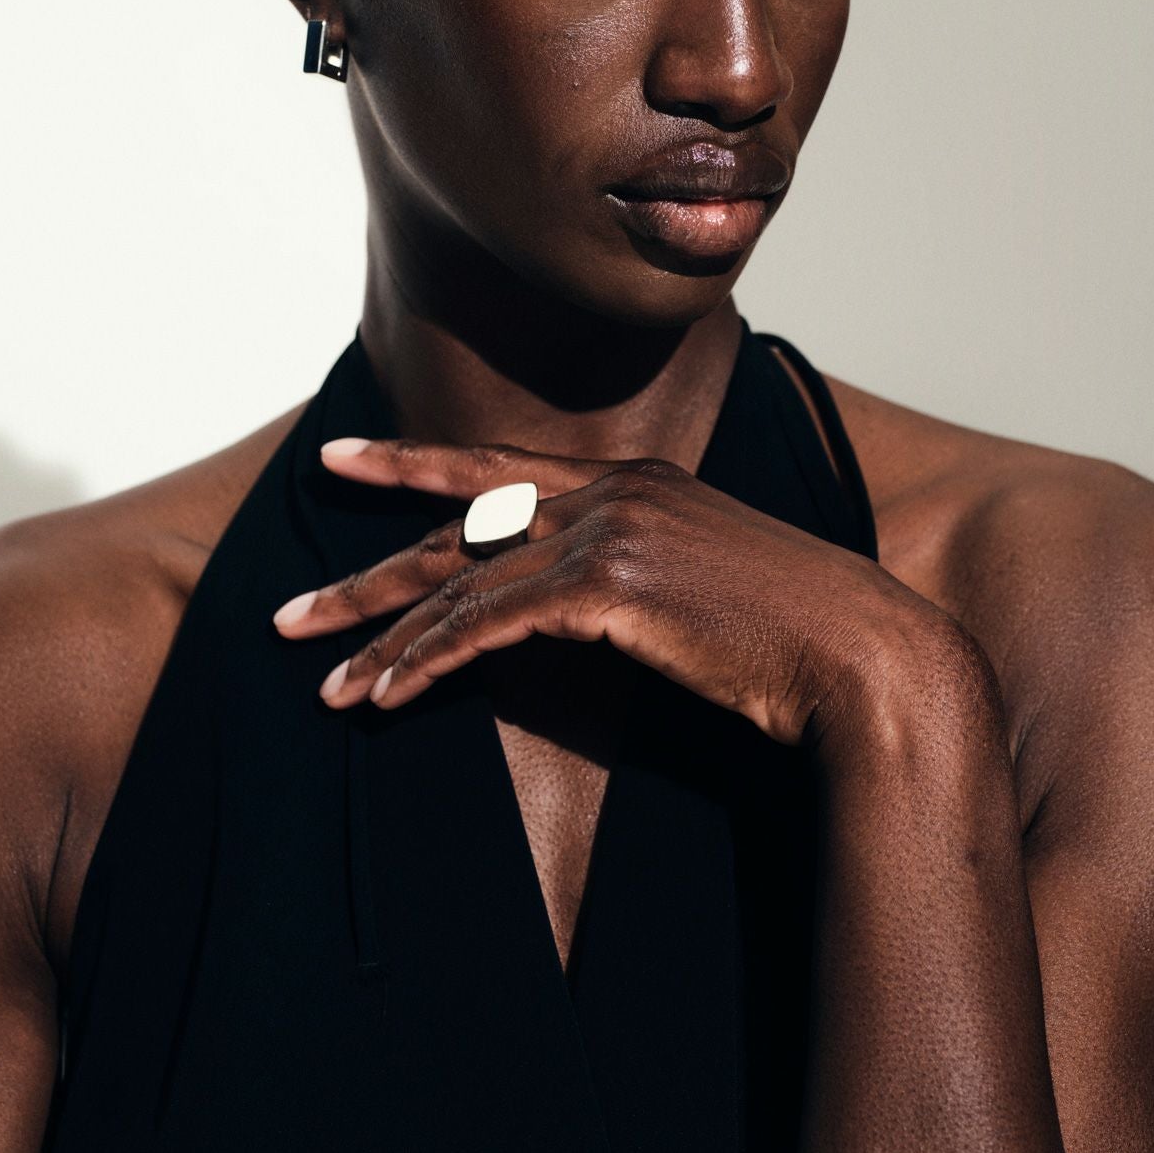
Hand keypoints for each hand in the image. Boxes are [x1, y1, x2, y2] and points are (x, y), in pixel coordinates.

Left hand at [273, 435, 949, 748]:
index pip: (497, 464)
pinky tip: (384, 695)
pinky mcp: (607, 586)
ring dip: (383, 639)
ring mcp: (609, 530)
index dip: (412, 462)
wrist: (863, 655)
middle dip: (367, 570)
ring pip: (460, 582)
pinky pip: (487, 625)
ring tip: (322, 681)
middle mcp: (612, 490)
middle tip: (290, 611)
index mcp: (633, 480)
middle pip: (457, 524)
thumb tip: (571, 607)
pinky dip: (426, 662)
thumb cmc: (792, 636)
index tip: (345, 457)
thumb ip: (630, 578)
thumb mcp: (703, 583)